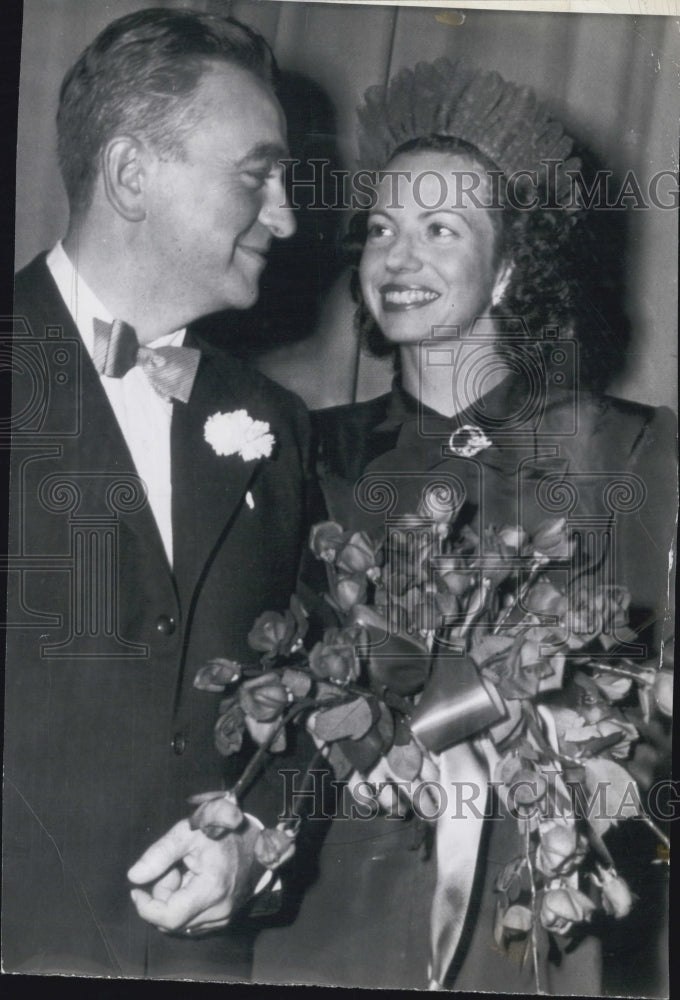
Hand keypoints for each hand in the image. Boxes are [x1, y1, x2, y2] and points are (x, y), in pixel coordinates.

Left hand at [127, 817, 261, 933]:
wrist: (255, 840)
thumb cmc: (221, 831)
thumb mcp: (189, 832)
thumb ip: (160, 853)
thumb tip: (134, 876)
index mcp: (211, 889)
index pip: (169, 918)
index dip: (146, 907)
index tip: (136, 891)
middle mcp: (220, 910)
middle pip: (172, 920)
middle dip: (163, 896)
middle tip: (172, 868)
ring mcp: (224, 917)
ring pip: (181, 923)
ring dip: (174, 901)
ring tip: (185, 872)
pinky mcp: (225, 919)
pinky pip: (193, 922)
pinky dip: (186, 905)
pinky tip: (195, 882)